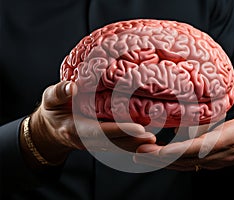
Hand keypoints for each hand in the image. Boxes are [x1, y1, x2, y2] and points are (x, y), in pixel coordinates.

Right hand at [23, 81, 155, 166]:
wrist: (53, 129)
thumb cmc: (53, 111)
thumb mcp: (50, 100)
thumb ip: (59, 93)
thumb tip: (73, 87)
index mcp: (77, 129)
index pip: (102, 132)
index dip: (120, 131)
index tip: (139, 129)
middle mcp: (90, 140)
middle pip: (116, 142)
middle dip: (136, 141)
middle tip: (155, 139)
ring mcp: (98, 143)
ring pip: (120, 146)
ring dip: (138, 145)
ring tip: (157, 142)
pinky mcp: (104, 142)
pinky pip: (120, 144)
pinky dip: (134, 143)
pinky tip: (150, 140)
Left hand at [134, 39, 233, 170]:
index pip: (203, 146)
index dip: (180, 150)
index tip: (160, 152)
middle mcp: (222, 152)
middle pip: (188, 160)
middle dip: (163, 157)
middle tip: (139, 150)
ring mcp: (217, 160)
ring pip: (186, 166)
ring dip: (163, 162)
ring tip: (140, 154)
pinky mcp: (213, 162)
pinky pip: (190, 165)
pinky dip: (172, 163)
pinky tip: (156, 157)